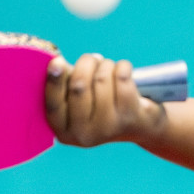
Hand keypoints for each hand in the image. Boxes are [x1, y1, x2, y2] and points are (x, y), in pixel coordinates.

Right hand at [44, 53, 167, 147]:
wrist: (139, 125)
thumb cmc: (102, 104)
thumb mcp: (79, 101)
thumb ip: (66, 85)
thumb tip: (57, 65)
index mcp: (63, 131)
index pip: (54, 104)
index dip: (54, 81)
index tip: (57, 61)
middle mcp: (83, 134)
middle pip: (78, 86)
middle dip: (86, 64)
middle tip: (92, 59)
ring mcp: (107, 128)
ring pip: (101, 79)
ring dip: (105, 65)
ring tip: (108, 67)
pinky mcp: (129, 117)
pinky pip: (122, 78)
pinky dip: (122, 67)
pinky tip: (123, 70)